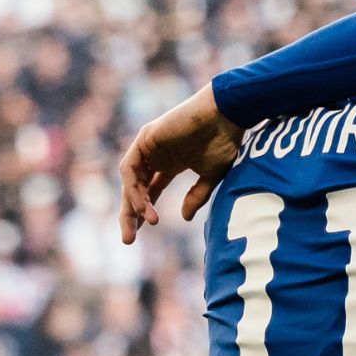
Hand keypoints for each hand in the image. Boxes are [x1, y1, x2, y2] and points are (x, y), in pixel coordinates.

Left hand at [118, 85, 244, 242]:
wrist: (227, 114)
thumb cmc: (224, 140)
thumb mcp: (211, 176)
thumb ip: (197, 196)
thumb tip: (183, 218)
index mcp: (171, 163)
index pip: (150, 191)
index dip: (144, 211)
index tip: (143, 232)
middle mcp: (156, 156)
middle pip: (136, 189)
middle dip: (130, 215)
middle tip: (128, 240)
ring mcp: (149, 146)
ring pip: (131, 181)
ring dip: (134, 204)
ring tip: (147, 222)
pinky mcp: (145, 138)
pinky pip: (131, 168)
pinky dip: (134, 188)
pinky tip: (142, 205)